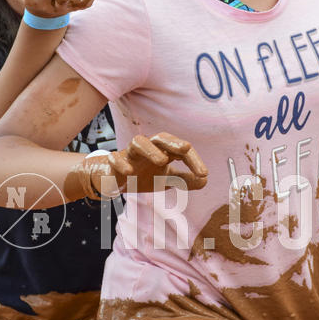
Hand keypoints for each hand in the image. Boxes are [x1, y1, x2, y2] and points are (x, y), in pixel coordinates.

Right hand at [67, 132, 207, 198]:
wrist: (114, 179)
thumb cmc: (143, 175)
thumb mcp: (166, 179)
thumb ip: (185, 180)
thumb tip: (205, 181)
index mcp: (162, 152)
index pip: (180, 151)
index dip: (194, 161)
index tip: (204, 174)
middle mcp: (148, 149)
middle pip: (160, 138)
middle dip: (173, 142)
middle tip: (186, 149)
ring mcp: (130, 154)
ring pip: (138, 142)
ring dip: (150, 149)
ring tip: (162, 161)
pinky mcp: (114, 163)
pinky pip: (115, 158)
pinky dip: (121, 162)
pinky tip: (130, 171)